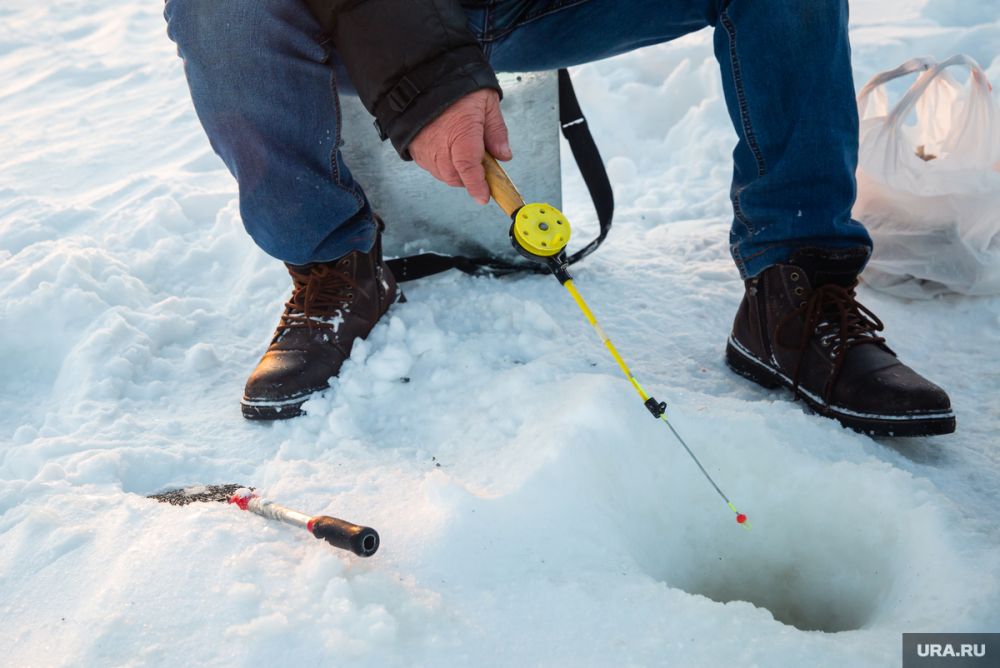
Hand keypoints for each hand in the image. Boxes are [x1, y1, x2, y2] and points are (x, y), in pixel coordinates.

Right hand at [409, 88, 511, 204]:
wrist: (421, 74)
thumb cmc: (456, 84)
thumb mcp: (486, 102)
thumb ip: (496, 131)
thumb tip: (504, 155)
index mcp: (462, 133)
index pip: (469, 169)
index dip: (477, 186)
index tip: (484, 197)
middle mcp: (440, 145)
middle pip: (456, 176)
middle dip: (469, 177)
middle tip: (479, 162)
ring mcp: (424, 148)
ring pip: (443, 174)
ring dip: (456, 171)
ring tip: (462, 151)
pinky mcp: (414, 148)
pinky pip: (430, 166)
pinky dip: (441, 165)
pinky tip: (447, 149)